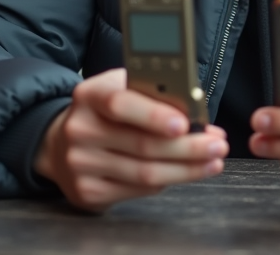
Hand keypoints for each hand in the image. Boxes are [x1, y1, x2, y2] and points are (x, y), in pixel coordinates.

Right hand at [33, 68, 227, 211]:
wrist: (61, 143)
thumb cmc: (104, 111)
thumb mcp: (120, 88)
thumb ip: (151, 92)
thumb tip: (196, 106)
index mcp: (89, 96)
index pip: (120, 104)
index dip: (154, 115)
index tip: (186, 123)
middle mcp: (80, 130)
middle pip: (142, 145)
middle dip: (188, 148)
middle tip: (217, 145)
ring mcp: (81, 164)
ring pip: (145, 173)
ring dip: (186, 169)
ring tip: (213, 161)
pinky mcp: (87, 192)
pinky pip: (138, 190)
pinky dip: (168, 181)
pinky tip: (186, 172)